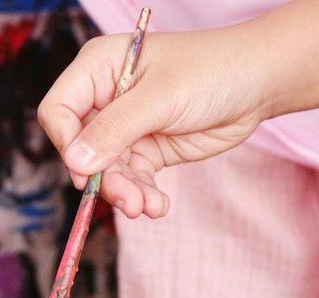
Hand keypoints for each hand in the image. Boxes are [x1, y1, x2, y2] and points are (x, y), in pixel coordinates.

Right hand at [38, 29, 271, 218]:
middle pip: (82, 150)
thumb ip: (116, 129)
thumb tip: (76, 163)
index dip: (66, 143)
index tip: (86, 172)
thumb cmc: (212, 70)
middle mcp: (105, 98)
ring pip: (107, 171)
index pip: (59, 111)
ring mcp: (125, 126)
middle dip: (105, 178)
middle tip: (129, 201)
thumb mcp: (161, 98)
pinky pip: (132, 180)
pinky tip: (158, 206)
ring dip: (125, 193)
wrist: (260, 82)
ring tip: (148, 207)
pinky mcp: (146, 149)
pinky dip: (142, 196)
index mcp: (98, 68)